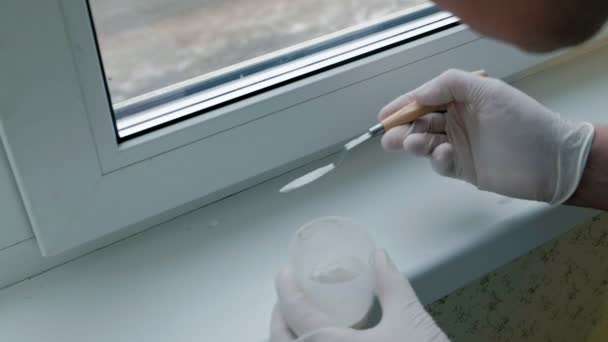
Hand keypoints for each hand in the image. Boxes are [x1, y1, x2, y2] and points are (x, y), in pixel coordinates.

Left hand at [270, 250, 448, 341]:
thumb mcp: (411, 319)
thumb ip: (391, 284)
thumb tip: (379, 258)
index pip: (296, 314)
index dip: (285, 290)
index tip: (285, 273)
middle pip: (281, 341)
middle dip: (278, 316)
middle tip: (288, 297)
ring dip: (287, 337)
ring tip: (298, 319)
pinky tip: (319, 341)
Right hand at [379, 69, 593, 203]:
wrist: (551, 159)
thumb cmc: (523, 120)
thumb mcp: (488, 90)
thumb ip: (451, 83)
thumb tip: (419, 93)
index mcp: (463, 99)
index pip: (426, 99)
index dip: (404, 105)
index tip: (385, 114)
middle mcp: (458, 120)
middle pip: (421, 123)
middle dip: (403, 128)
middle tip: (391, 137)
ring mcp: (460, 145)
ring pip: (426, 143)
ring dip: (415, 143)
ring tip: (411, 144)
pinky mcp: (464, 168)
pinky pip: (441, 163)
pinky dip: (438, 160)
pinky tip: (445, 155)